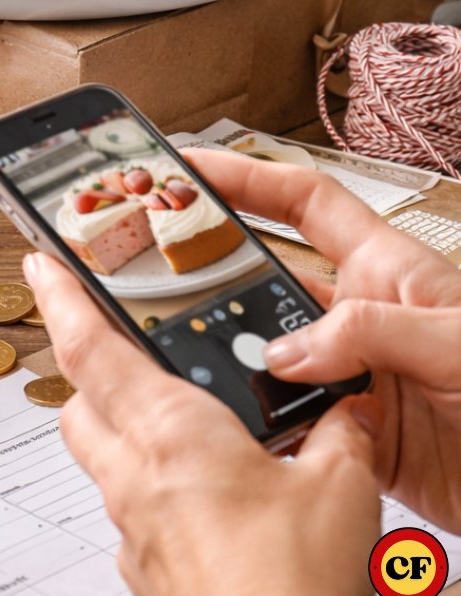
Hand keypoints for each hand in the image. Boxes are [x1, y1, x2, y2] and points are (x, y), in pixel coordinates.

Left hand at [23, 250, 379, 595]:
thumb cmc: (287, 594)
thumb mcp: (339, 493)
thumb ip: (339, 437)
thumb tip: (348, 413)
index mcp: (168, 432)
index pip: (88, 347)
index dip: (58, 298)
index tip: (40, 263)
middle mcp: (133, 474)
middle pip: (78, 401)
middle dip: (84, 366)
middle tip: (107, 344)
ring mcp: (131, 527)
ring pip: (98, 456)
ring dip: (119, 428)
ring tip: (170, 422)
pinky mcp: (144, 570)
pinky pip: (129, 510)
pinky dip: (151, 490)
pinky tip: (200, 499)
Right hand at [187, 147, 460, 531]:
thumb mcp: (455, 339)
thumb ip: (370, 332)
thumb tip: (287, 352)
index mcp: (384, 268)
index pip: (302, 201)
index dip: (246, 176)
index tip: (192, 166)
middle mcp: (359, 314)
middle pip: (268, 274)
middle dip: (215, 268)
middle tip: (163, 263)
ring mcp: (352, 371)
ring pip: (267, 349)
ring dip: (235, 353)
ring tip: (194, 351)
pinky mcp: (352, 429)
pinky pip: (286, 414)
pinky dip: (260, 417)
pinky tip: (240, 419)